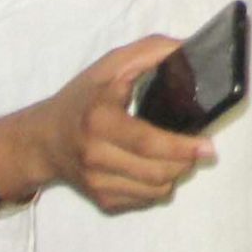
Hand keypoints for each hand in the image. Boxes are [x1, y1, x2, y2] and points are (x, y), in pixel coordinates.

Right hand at [0, 36, 219, 215]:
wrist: (43, 140)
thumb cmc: (82, 98)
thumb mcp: (111, 64)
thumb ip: (151, 50)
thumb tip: (189, 50)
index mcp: (99, 120)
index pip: (146, 141)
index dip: (181, 147)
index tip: (209, 147)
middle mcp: (95, 156)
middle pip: (156, 171)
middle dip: (187, 161)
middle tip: (198, 148)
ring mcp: (97, 183)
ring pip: (155, 190)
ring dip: (176, 174)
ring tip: (178, 156)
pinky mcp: (101, 201)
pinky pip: (144, 201)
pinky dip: (159, 187)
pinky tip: (155, 167)